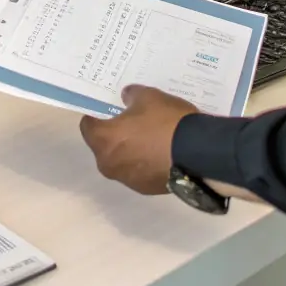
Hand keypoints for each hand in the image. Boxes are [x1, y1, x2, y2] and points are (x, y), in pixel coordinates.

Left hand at [79, 85, 197, 194]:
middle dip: (114, 135)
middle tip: (131, 122)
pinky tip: (161, 152)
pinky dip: (145, 163)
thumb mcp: (148, 96)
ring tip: (150, 138)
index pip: (87, 126)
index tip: (109, 109)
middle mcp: (109, 164)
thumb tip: (126, 98)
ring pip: (122, 161)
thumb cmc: (165, 121)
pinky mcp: (147, 189)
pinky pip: (139, 172)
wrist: (198, 154)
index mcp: (103, 140)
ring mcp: (128, 180)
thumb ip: (131, 95)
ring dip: (130, 151)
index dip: (96, 116)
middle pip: (103, 146)